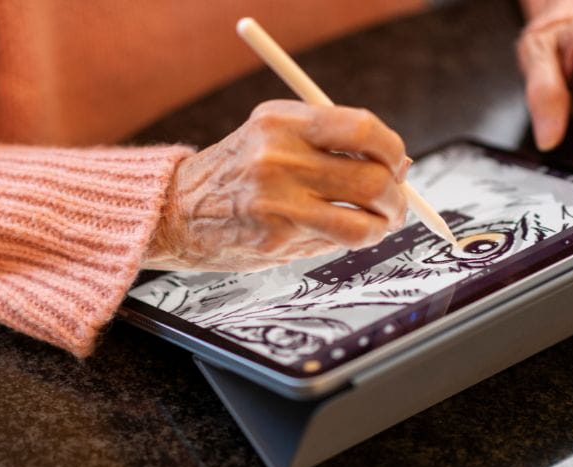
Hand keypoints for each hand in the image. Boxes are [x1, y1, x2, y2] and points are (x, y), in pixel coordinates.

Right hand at [144, 100, 408, 271]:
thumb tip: (395, 163)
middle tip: (395, 203)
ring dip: (383, 224)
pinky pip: (337, 240)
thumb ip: (325, 144)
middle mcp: (278, 156)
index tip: (397, 162)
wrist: (176, 211)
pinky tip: (343, 235)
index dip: (392, 149)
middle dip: (397, 196)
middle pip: (372, 176)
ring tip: (378, 224)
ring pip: (364, 217)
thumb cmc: (232, 175)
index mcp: (280, 121)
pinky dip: (352, 240)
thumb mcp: (270, 137)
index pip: (362, 129)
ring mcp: (277, 200)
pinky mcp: (277, 237)